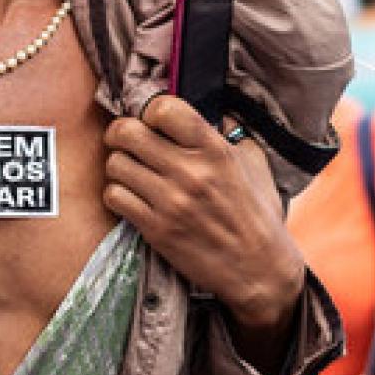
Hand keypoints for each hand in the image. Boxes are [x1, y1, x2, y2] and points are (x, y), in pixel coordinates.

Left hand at [103, 96, 304, 333]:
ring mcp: (171, 202)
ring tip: (131, 171)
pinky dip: (118, 194)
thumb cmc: (258, 214)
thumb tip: (211, 106)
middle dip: (120, 132)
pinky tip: (132, 196)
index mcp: (215, 150)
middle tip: (125, 139)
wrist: (259, 269)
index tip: (151, 120)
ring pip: (115, 164)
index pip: (164, 108)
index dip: (150, 109)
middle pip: (127, 132)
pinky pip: (115, 196)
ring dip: (118, 165)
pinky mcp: (156, 229)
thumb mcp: (254, 163)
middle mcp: (190, 172)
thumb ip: (231, 131)